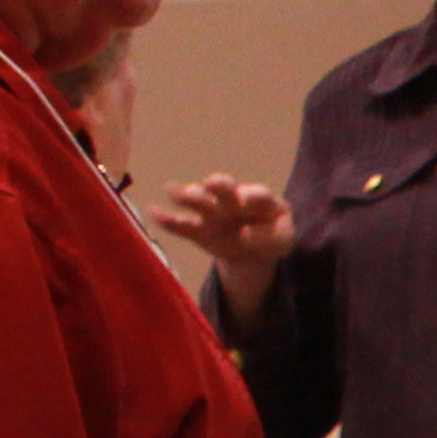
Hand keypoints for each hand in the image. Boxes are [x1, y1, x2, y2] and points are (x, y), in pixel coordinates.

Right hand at [150, 171, 291, 297]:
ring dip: (188, 195)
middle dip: (218, 184)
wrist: (255, 253)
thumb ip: (272, 237)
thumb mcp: (283, 241)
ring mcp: (213, 213)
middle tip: (212, 185)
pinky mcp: (198, 230)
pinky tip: (153, 211)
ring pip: (199, 200)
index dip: (250, 195)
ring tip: (174, 191)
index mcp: (259, 200)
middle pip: (224, 187)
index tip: (244, 202)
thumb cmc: (273, 237)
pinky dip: (166, 218)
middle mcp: (233, 200)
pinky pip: (181, 224)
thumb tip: (244, 234)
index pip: (257, 194)